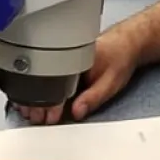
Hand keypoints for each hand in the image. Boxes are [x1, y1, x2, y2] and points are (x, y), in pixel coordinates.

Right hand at [14, 33, 137, 124]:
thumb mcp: (110, 83)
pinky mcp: (65, 61)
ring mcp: (63, 58)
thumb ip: (93, 98)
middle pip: (44, 82)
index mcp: (73, 62)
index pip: (53, 87)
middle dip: (37, 102)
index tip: (46, 118)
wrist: (126, 42)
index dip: (48, 105)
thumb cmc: (120, 58)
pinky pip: (50, 75)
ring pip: (44, 78)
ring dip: (36, 95)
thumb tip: (76, 112)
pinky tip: (40, 97)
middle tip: (35, 117)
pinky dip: (43, 87)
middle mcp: (65, 58)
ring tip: (32, 109)